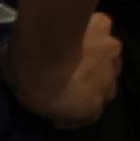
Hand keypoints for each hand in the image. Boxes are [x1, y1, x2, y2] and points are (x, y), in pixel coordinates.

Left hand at [4, 12, 121, 128]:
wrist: (40, 48)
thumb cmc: (29, 81)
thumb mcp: (29, 100)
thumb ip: (48, 98)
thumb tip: (44, 90)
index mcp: (89, 108)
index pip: (91, 114)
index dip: (74, 109)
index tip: (57, 104)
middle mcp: (107, 84)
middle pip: (107, 88)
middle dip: (93, 84)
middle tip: (71, 76)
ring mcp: (110, 55)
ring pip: (109, 59)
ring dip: (98, 59)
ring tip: (78, 50)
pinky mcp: (105, 27)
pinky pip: (102, 29)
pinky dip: (94, 30)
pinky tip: (79, 27)